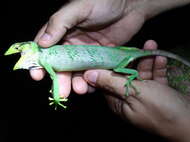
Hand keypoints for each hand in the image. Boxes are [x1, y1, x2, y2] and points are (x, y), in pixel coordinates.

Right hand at [30, 0, 146, 96]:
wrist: (130, 6)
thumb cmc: (103, 1)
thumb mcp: (78, 8)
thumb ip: (60, 23)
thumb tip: (41, 43)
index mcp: (62, 30)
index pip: (46, 48)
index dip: (40, 62)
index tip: (38, 76)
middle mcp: (73, 43)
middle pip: (62, 65)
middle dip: (61, 79)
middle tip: (62, 92)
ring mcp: (88, 52)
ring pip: (78, 72)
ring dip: (77, 82)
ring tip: (80, 90)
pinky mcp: (102, 58)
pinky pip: (95, 72)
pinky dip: (93, 81)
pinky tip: (92, 87)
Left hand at [83, 41, 189, 141]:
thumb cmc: (161, 108)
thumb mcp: (134, 93)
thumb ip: (111, 82)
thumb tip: (88, 75)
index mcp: (119, 103)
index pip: (107, 82)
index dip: (109, 65)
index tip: (111, 49)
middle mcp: (130, 100)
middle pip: (126, 75)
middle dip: (131, 60)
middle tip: (137, 45)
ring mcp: (147, 96)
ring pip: (142, 74)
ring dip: (146, 61)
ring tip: (151, 45)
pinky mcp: (161, 93)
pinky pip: (156, 78)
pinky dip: (158, 68)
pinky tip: (161, 58)